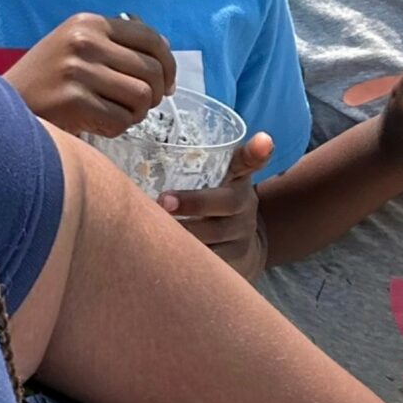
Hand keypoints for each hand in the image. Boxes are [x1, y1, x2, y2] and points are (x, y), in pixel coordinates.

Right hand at [6, 13, 174, 135]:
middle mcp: (85, 41)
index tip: (168, 83)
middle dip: (156, 93)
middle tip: (141, 105)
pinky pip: (122, 120)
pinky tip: (100, 123)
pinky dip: (118, 127)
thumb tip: (165, 48)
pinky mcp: (74, 102)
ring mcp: (79, 71)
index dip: (168, 64)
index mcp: (89, 22)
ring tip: (118, 113)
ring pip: (142, 96)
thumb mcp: (78, 45)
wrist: (1, 105)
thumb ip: (117, 42)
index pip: (151, 38)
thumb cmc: (47, 78)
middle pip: (152, 70)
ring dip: (137, 112)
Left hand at [162, 132, 274, 274]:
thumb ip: (188, 164)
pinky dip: (189, 261)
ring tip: (155, 232)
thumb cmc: (213, 205)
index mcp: (236, 180)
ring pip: (215, 236)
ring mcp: (241, 236)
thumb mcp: (213, 181)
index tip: (263, 140)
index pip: (246, 162)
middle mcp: (244, 206)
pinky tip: (167, 260)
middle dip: (194, 202)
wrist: (244, 247)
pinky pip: (212, 263)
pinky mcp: (235, 263)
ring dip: (184, 235)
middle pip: (226, 203)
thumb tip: (140, 142)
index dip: (256, 152)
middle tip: (163, 202)